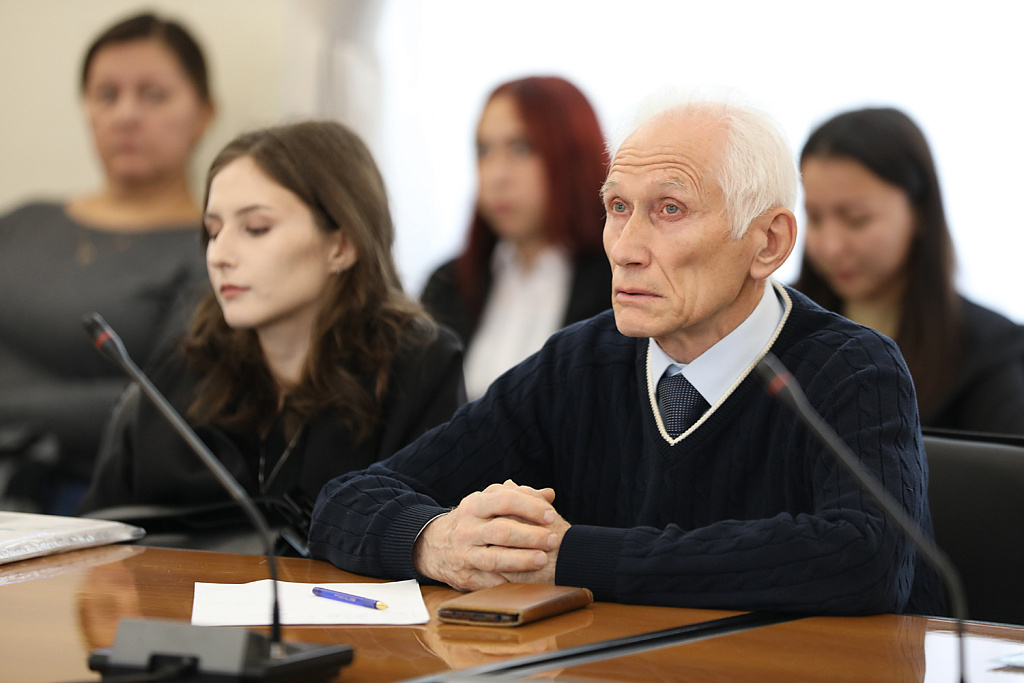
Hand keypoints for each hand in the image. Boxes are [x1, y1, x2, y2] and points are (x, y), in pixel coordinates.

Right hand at [413, 481, 561, 590]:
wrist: (433, 544)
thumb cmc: (471, 521)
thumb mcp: (487, 502)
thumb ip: (518, 496)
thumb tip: (549, 494)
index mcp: (474, 505)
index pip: (504, 500)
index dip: (530, 507)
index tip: (551, 515)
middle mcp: (467, 528)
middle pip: (502, 531)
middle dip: (531, 536)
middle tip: (553, 539)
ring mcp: (464, 553)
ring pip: (495, 558)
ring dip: (522, 560)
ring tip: (543, 560)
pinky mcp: (465, 576)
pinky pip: (489, 581)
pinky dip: (509, 582)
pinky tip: (527, 581)